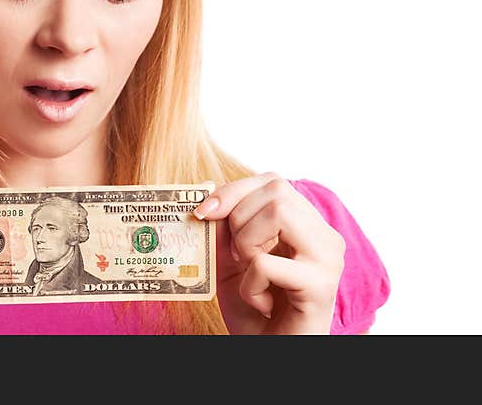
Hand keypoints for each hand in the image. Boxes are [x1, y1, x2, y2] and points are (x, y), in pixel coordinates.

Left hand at [194, 172, 345, 334]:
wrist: (271, 352)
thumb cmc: (255, 309)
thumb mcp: (230, 259)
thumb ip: (224, 226)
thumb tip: (208, 198)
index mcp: (307, 225)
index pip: (273, 180)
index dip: (234, 190)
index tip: (205, 213)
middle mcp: (325, 236)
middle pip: (277, 190)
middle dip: (240, 219)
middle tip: (239, 256)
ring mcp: (328, 259)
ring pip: (278, 213)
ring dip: (248, 244)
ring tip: (252, 275)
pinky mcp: (321, 286)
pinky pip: (266, 263)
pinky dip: (249, 284)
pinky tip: (262, 302)